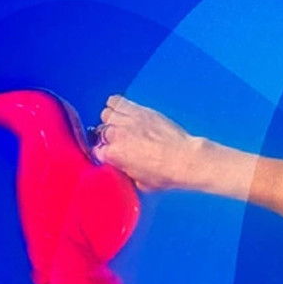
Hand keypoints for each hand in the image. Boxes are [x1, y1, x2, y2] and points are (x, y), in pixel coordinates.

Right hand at [91, 95, 205, 192]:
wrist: (185, 159)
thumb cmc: (167, 173)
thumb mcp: (141, 183)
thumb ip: (126, 172)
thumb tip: (124, 168)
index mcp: (113, 155)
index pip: (97, 151)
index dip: (106, 153)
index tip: (113, 154)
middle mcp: (115, 135)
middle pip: (101, 132)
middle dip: (109, 138)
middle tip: (120, 141)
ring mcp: (126, 120)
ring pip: (106, 115)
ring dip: (112, 121)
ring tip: (122, 126)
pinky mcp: (138, 110)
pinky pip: (115, 101)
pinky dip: (116, 105)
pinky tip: (124, 111)